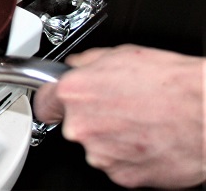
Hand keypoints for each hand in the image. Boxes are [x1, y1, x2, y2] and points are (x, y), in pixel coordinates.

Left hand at [34, 44, 205, 187]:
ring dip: (110, 135)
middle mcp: (82, 127)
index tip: (54, 102)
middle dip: (90, 115)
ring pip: (96, 144)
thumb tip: (77, 66)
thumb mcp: (119, 54)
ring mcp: (101, 155)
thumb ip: (87, 64)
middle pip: (73, 124)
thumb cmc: (170, 83)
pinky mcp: (123, 177)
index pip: (43, 102)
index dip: (51, 100)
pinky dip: (128, 154)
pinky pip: (116, 163)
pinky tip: (146, 136)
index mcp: (75, 93)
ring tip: (139, 119)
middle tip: (117, 105)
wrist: (205, 112)